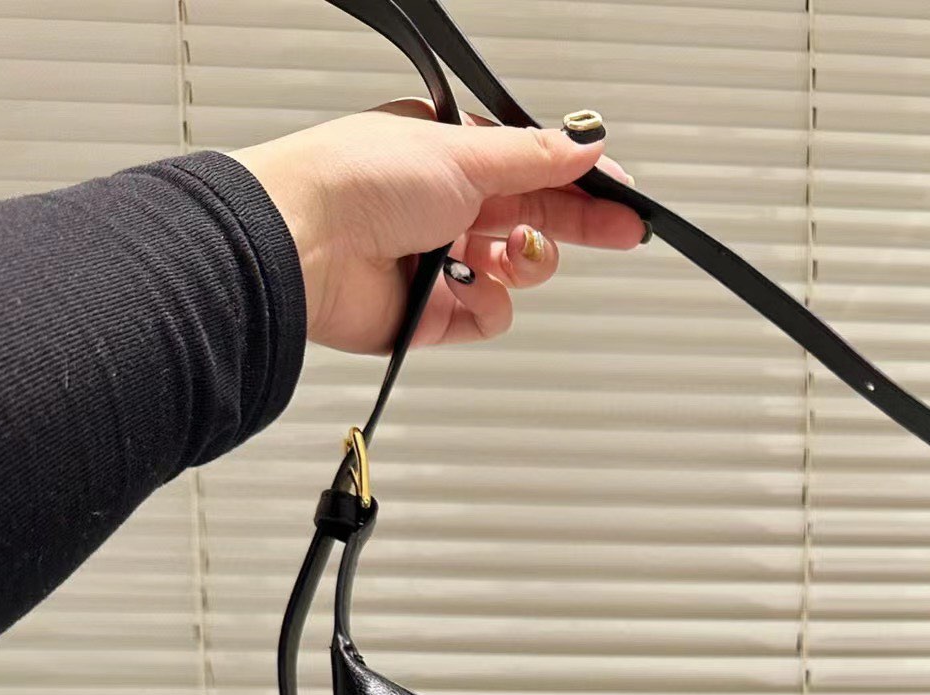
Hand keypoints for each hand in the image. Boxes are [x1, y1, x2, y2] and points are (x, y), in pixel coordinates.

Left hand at [233, 101, 644, 351]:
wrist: (307, 242)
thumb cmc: (359, 179)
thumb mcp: (464, 151)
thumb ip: (535, 156)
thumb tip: (585, 142)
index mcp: (448, 153)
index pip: (531, 167)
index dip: (577, 180)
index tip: (619, 194)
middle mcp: (444, 204)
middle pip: (532, 218)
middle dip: (575, 225)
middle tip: (622, 231)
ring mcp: (439, 260)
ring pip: (514, 272)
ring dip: (521, 265)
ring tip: (503, 255)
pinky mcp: (432, 314)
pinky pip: (487, 316)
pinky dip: (484, 305)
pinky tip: (464, 286)